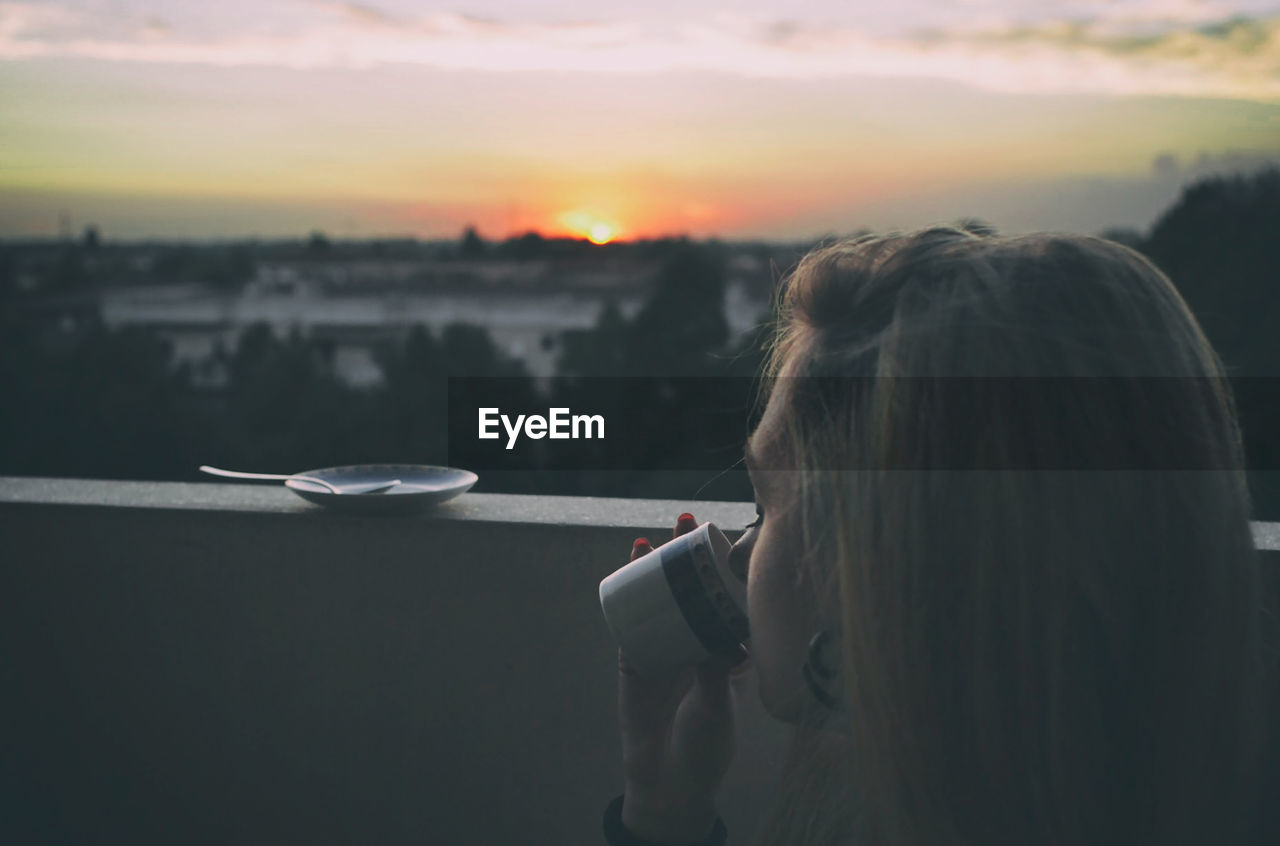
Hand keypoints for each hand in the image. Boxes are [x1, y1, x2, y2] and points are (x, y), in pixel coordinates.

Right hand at [617, 513, 749, 842]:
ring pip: (659, 598)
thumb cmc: (706, 745)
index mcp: (724, 651)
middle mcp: (694, 642)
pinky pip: (630, 620)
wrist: (668, 780)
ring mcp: (663, 648)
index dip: (725, 569)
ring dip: (655, 567)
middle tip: (689, 521)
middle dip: (688, 555)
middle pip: (691, 589)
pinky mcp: (634, 658)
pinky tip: (627, 568)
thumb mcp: (719, 704)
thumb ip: (717, 671)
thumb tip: (724, 638)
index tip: (729, 536)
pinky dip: (627, 594)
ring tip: (654, 537)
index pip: (726, 599)